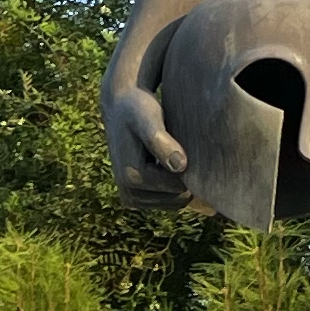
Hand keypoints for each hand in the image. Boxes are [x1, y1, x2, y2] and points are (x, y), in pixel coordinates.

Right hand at [103, 65, 188, 206]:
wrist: (121, 109)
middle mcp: (129, 197)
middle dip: (184, 175)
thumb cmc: (137, 108)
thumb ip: (158, 139)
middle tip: (177, 146)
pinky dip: (176, 185)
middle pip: (179, 198)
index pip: (179, 186)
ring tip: (171, 153)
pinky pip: (172, 202)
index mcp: (131, 178)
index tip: (181, 141)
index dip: (188, 164)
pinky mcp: (139, 202)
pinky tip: (168, 162)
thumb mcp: (147, 116)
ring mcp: (134, 202)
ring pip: (178, 202)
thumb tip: (180, 166)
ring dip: (180, 179)